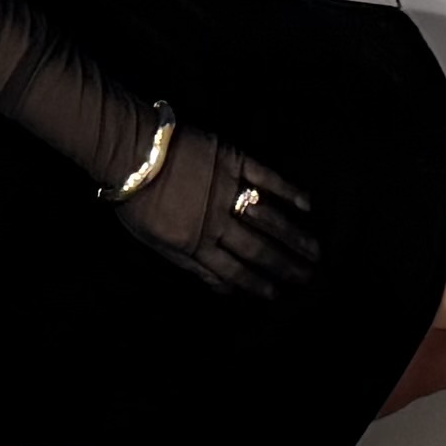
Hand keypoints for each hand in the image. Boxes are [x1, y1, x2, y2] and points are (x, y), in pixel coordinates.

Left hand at [119, 117, 323, 300]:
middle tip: (308, 276)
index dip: (256, 284)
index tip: (277, 294)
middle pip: (256, 249)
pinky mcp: (232, 160)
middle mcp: (216, 220)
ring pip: (267, 219)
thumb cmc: (136, 200)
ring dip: (293, 236)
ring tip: (316, 250)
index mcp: (194, 242)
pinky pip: (266, 177)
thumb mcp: (153, 241)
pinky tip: (307, 204)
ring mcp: (227, 189)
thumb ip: (188, 264)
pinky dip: (288, 191)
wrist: (129, 150)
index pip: (232, 270)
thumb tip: (220, 287)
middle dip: (284, 265)